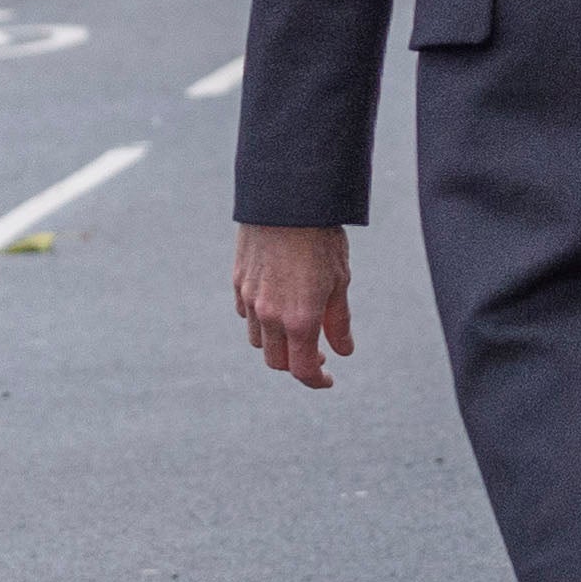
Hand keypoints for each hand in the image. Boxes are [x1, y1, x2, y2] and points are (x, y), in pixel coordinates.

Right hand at [233, 223, 352, 387]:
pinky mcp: (238, 282)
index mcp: (300, 319)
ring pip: (257, 340)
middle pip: (277, 361)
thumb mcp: (340, 281)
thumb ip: (339, 322)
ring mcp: (249, 299)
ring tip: (297, 328)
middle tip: (317, 353)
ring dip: (276, 343)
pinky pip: (245, 315)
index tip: (328, 379)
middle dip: (296, 364)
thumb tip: (343, 351)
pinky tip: (276, 306)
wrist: (286, 200)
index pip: (302, 370)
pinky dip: (260, 321)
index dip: (316, 381)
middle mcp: (269, 315)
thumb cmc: (320, 238)